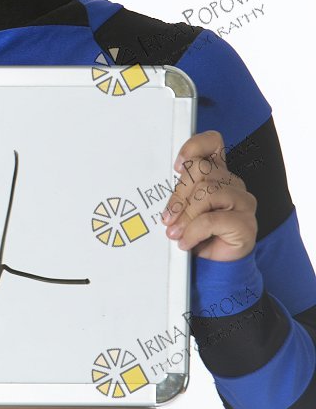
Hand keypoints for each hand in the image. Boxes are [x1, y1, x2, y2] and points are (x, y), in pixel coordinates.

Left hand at [161, 129, 257, 262]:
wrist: (217, 265)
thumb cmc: (198, 234)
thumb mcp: (183, 210)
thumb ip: (178, 195)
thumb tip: (161, 194)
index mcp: (217, 174)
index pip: (212, 142)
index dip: (194, 146)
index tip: (175, 166)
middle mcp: (233, 183)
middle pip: (202, 170)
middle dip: (178, 195)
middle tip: (168, 217)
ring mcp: (243, 202)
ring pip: (207, 193)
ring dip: (185, 216)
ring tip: (176, 233)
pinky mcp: (246, 223)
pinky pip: (211, 219)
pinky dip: (193, 232)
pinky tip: (187, 242)